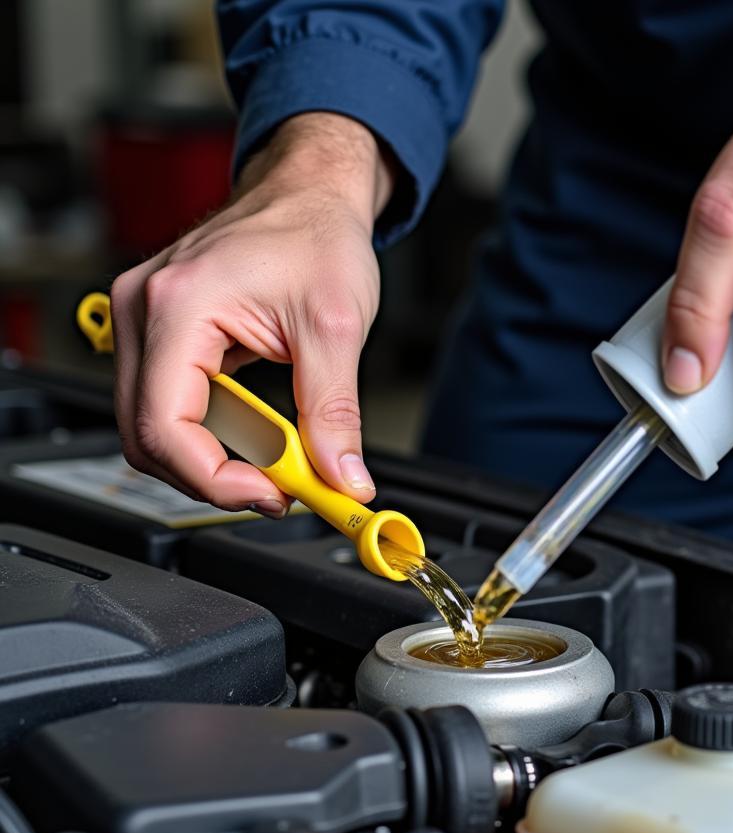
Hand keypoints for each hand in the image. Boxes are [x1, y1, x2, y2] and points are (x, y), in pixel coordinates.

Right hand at [111, 113, 393, 514]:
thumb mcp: (335, 329)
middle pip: (149, 437)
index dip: (215, 480)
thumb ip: (335, 414)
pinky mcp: (163, 334)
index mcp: (178, 305)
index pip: (165, 427)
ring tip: (279, 460)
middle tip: (278, 488)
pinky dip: (213, 436)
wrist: (309, 193)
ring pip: (155, 428)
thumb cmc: (317, 233)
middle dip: (214, 478)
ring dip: (214, 461)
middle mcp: (144, 312)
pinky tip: (260, 435)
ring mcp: (146, 322)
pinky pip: (171, 407)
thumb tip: (342, 480)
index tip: (271, 494)